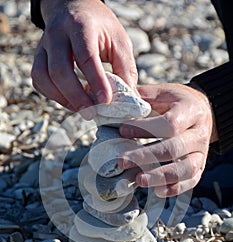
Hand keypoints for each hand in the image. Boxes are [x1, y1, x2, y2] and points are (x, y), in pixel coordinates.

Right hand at [31, 0, 136, 115]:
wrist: (73, 7)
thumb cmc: (100, 27)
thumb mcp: (119, 40)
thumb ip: (125, 69)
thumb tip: (130, 99)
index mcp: (81, 26)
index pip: (86, 56)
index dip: (95, 81)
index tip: (106, 101)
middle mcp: (57, 34)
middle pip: (59, 69)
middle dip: (76, 96)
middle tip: (91, 114)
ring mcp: (43, 46)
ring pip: (43, 77)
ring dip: (62, 99)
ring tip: (82, 109)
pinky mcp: (38, 57)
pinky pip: (39, 81)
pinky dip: (53, 95)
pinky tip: (70, 100)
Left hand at [118, 83, 217, 196]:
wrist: (202, 112)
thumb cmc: (176, 102)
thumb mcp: (162, 93)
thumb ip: (142, 97)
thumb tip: (113, 103)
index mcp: (191, 110)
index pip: (169, 124)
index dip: (145, 129)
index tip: (122, 130)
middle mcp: (199, 133)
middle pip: (174, 148)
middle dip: (145, 156)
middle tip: (122, 161)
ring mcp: (202, 153)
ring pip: (185, 169)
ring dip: (160, 176)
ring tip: (138, 180)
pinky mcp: (200, 167)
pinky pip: (191, 181)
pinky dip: (175, 188)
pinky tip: (157, 191)